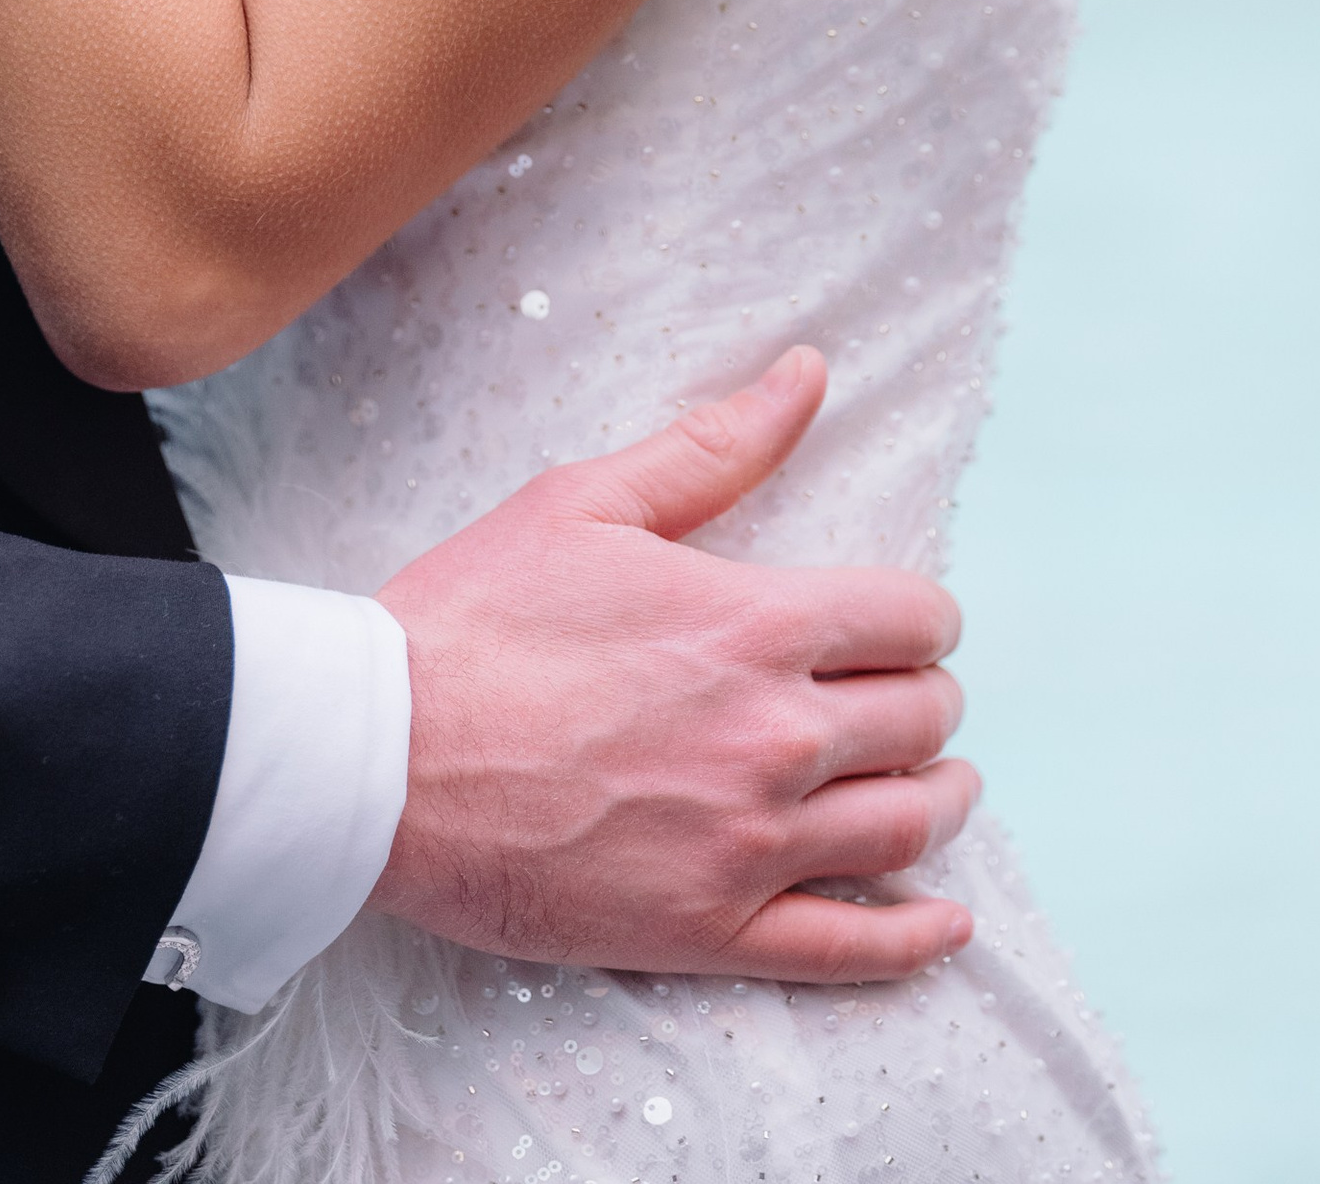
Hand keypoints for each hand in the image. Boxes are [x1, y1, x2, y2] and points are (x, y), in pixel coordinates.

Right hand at [372, 347, 974, 983]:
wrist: (379, 754)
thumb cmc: (474, 617)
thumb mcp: (587, 500)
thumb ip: (715, 443)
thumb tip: (809, 370)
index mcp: (754, 625)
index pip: (910, 619)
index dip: (919, 616)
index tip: (904, 624)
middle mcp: (774, 738)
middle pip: (920, 723)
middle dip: (927, 700)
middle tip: (905, 698)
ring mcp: (748, 846)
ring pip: (905, 830)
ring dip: (940, 802)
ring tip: (935, 786)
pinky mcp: (710, 931)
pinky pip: (852, 949)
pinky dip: (915, 939)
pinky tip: (940, 922)